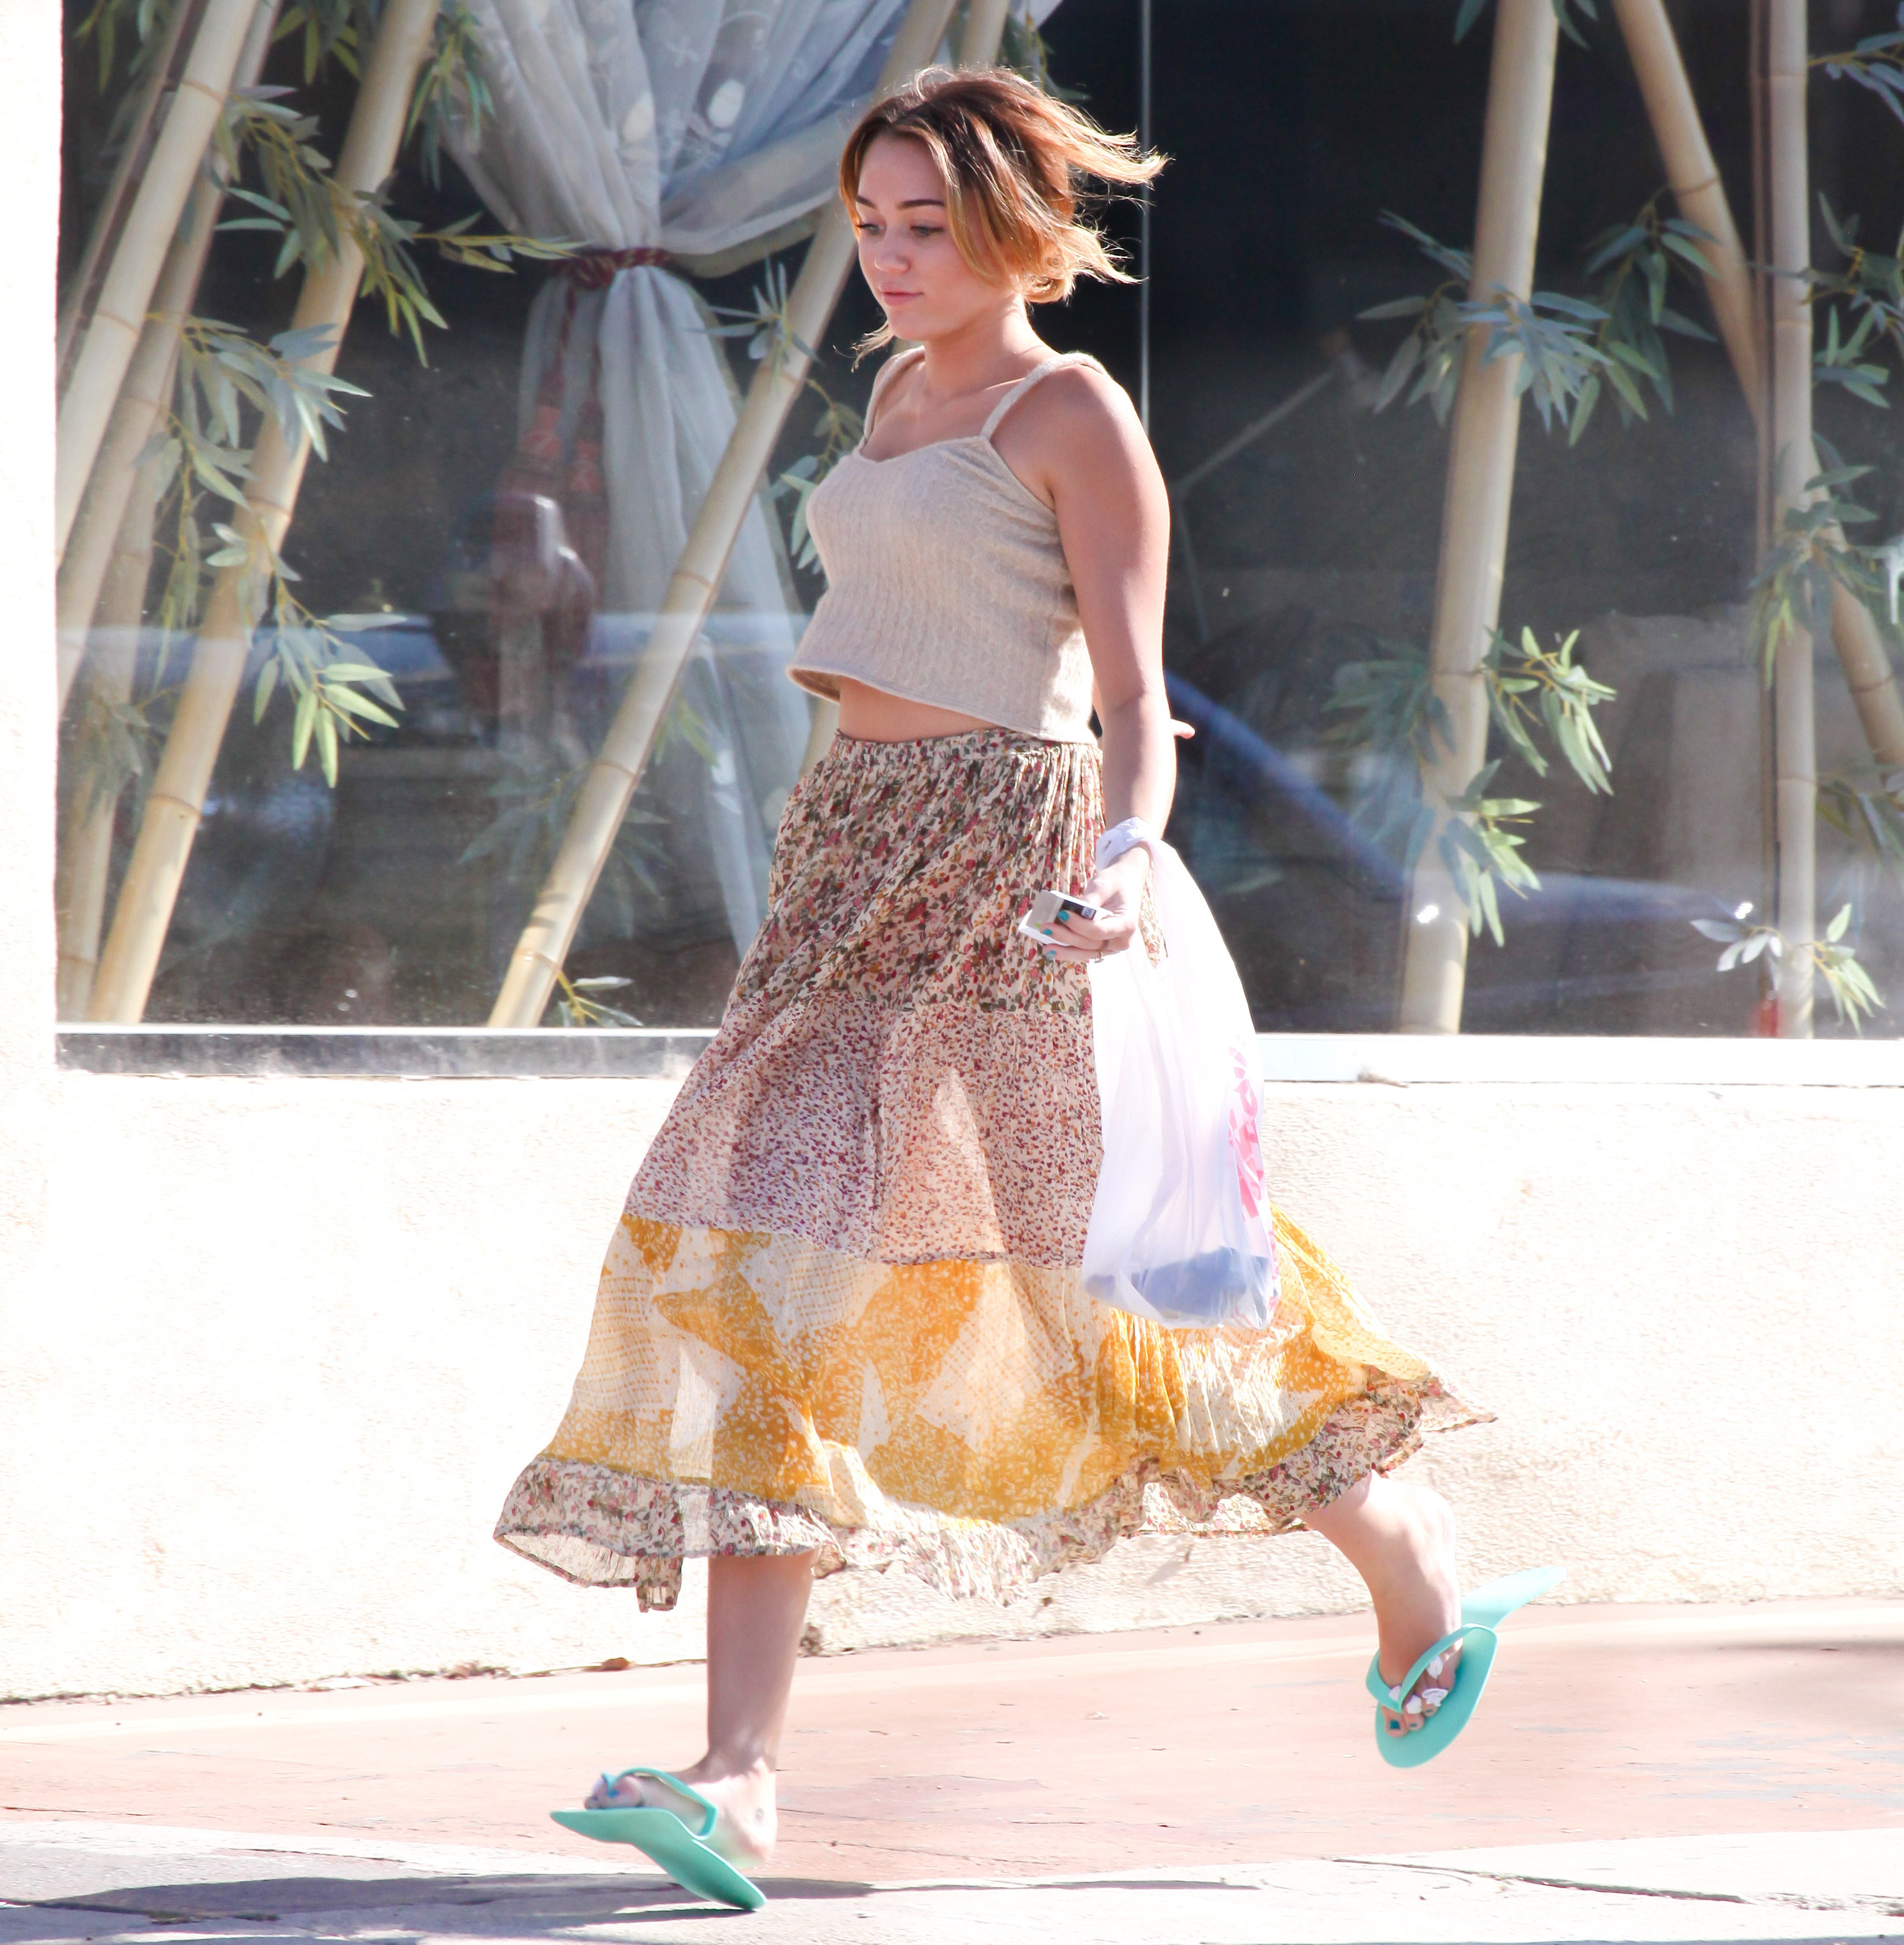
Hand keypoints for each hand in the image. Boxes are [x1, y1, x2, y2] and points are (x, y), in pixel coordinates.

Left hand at [1027, 848, 1147, 964]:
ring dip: (1065, 950)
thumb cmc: (1116, 882)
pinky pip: (1084, 951)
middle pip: (1090, 943)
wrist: (1125, 884)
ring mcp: (1112, 946)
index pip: (1100, 930)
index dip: (1079, 925)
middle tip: (1045, 928)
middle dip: (1066, 937)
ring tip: (1046, 947)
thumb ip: (1091, 898)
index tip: (1062, 914)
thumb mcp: (1104, 884)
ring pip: (1086, 952)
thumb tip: (1071, 911)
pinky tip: (1052, 949)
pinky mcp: (1102, 947)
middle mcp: (1121, 940)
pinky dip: (1068, 950)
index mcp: (1127, 924)